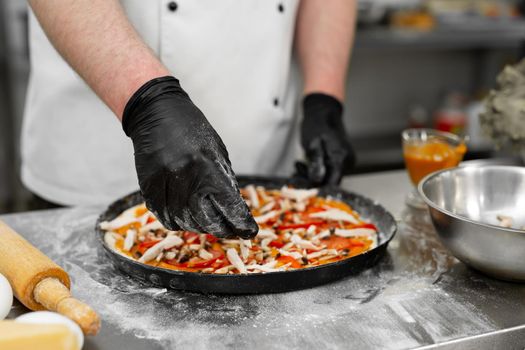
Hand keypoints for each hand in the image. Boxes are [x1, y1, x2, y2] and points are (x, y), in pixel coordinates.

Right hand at [122, 76, 257, 238]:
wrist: (156, 113)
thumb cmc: (191, 130)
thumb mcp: (217, 152)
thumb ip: (225, 181)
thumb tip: (235, 210)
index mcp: (206, 166)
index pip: (228, 206)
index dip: (241, 223)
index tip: (249, 232)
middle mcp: (184, 178)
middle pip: (206, 221)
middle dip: (222, 230)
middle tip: (231, 230)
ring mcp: (163, 184)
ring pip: (185, 222)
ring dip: (200, 227)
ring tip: (210, 223)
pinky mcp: (148, 188)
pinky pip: (165, 217)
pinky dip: (179, 221)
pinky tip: (188, 217)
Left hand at [297, 93, 355, 185]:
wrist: (323, 111)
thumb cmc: (317, 124)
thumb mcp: (312, 144)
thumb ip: (316, 163)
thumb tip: (317, 180)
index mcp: (341, 158)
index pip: (333, 184)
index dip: (318, 189)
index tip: (304, 188)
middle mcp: (347, 161)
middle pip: (330, 181)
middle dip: (312, 180)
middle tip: (297, 171)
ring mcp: (345, 160)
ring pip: (328, 176)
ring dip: (312, 174)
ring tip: (299, 164)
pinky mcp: (340, 159)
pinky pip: (329, 170)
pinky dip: (317, 168)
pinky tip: (307, 162)